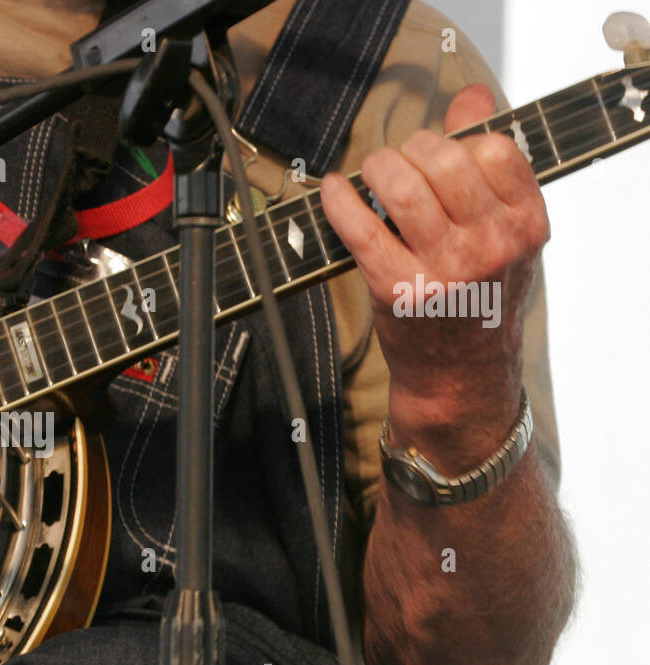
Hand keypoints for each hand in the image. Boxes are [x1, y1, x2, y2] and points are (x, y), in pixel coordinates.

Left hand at [320, 84, 549, 469]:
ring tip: (370, 174)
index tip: (437, 153)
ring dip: (377, 167)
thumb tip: (469, 97)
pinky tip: (331, 190)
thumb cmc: (478, 296)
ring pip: (404, 187)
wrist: (459, 376)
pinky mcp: (398, 290)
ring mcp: (445, 270)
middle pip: (443, 160)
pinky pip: (361, 228)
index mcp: (525, 225)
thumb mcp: (503, 233)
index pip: (493, 148)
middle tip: (398, 162)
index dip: (457, 139)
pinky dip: (339, 201)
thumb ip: (489, 165)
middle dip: (410, 148)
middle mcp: (490, 246)